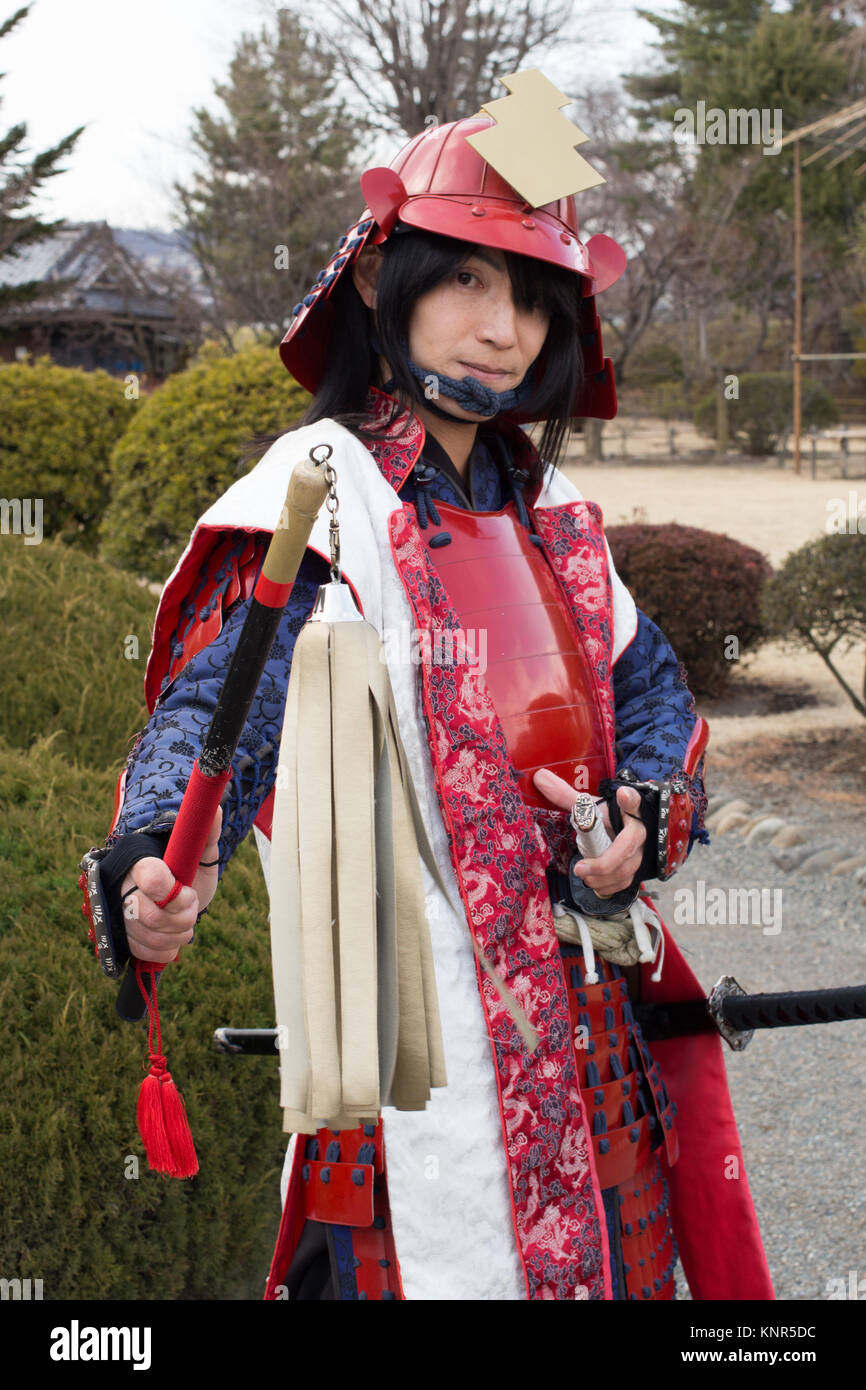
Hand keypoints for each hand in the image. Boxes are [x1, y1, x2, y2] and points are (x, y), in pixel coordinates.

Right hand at [120, 807, 221, 963]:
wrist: (180, 891)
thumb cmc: (189, 867)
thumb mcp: (199, 850)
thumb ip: (204, 831)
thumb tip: (214, 808)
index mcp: (140, 861)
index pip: (151, 879)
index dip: (175, 893)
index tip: (188, 891)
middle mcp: (123, 887)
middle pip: (148, 915)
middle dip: (180, 918)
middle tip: (191, 907)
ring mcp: (120, 914)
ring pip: (147, 936)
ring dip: (176, 935)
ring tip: (185, 922)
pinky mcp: (123, 937)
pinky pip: (143, 952)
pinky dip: (165, 949)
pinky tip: (172, 937)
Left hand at [532, 770, 645, 896]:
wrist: (625, 831)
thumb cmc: (607, 817)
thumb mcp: (589, 805)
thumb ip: (565, 794)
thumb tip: (539, 777)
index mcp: (628, 811)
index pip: (632, 802)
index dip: (629, 800)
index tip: (622, 793)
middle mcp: (638, 833)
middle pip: (626, 849)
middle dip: (603, 864)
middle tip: (580, 869)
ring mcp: (640, 853)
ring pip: (625, 871)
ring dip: (602, 878)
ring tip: (583, 876)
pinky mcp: (635, 869)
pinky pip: (624, 882)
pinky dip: (607, 886)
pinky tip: (593, 882)